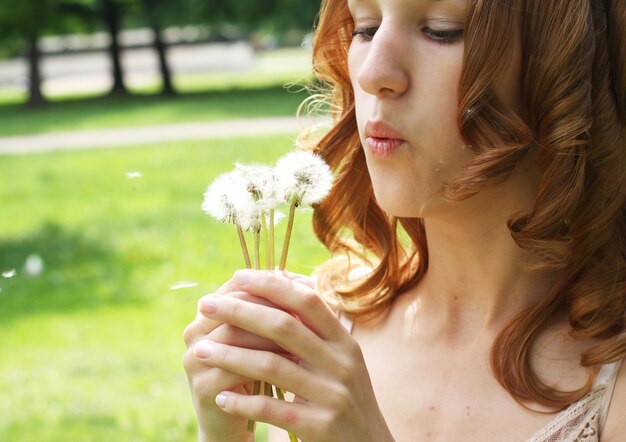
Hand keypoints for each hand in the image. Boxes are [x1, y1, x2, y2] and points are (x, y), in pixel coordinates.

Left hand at [194, 269, 394, 441]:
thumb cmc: (343, 398)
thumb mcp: (339, 361)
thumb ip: (314, 332)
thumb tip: (279, 287)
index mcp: (344, 342)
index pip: (307, 300)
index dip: (271, 285)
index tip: (237, 277)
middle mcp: (342, 363)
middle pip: (284, 326)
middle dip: (239, 312)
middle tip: (205, 305)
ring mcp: (333, 395)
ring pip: (272, 365)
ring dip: (230, 356)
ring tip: (200, 351)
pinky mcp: (321, 426)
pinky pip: (272, 409)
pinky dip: (243, 401)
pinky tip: (221, 398)